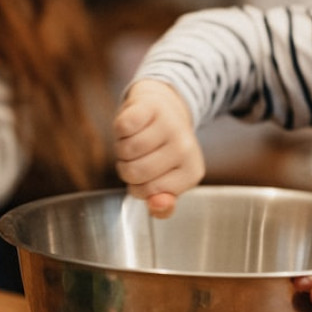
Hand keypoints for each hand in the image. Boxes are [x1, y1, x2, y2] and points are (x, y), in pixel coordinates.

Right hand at [112, 79, 203, 216]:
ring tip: (135, 141)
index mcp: (192, 172)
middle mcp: (185, 148)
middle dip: (126, 168)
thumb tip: (156, 205)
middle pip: (134, 172)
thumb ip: (162, 205)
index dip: (138, 186)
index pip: (147, 192)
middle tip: (138, 157)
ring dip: (121, 148)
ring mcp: (170, 125)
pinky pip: (122, 128)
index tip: (148, 174)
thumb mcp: (167, 182)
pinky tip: (132, 126)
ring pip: (126, 151)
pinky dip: (120, 130)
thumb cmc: (162, 150)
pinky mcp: (152, 106)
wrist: (163, 108)